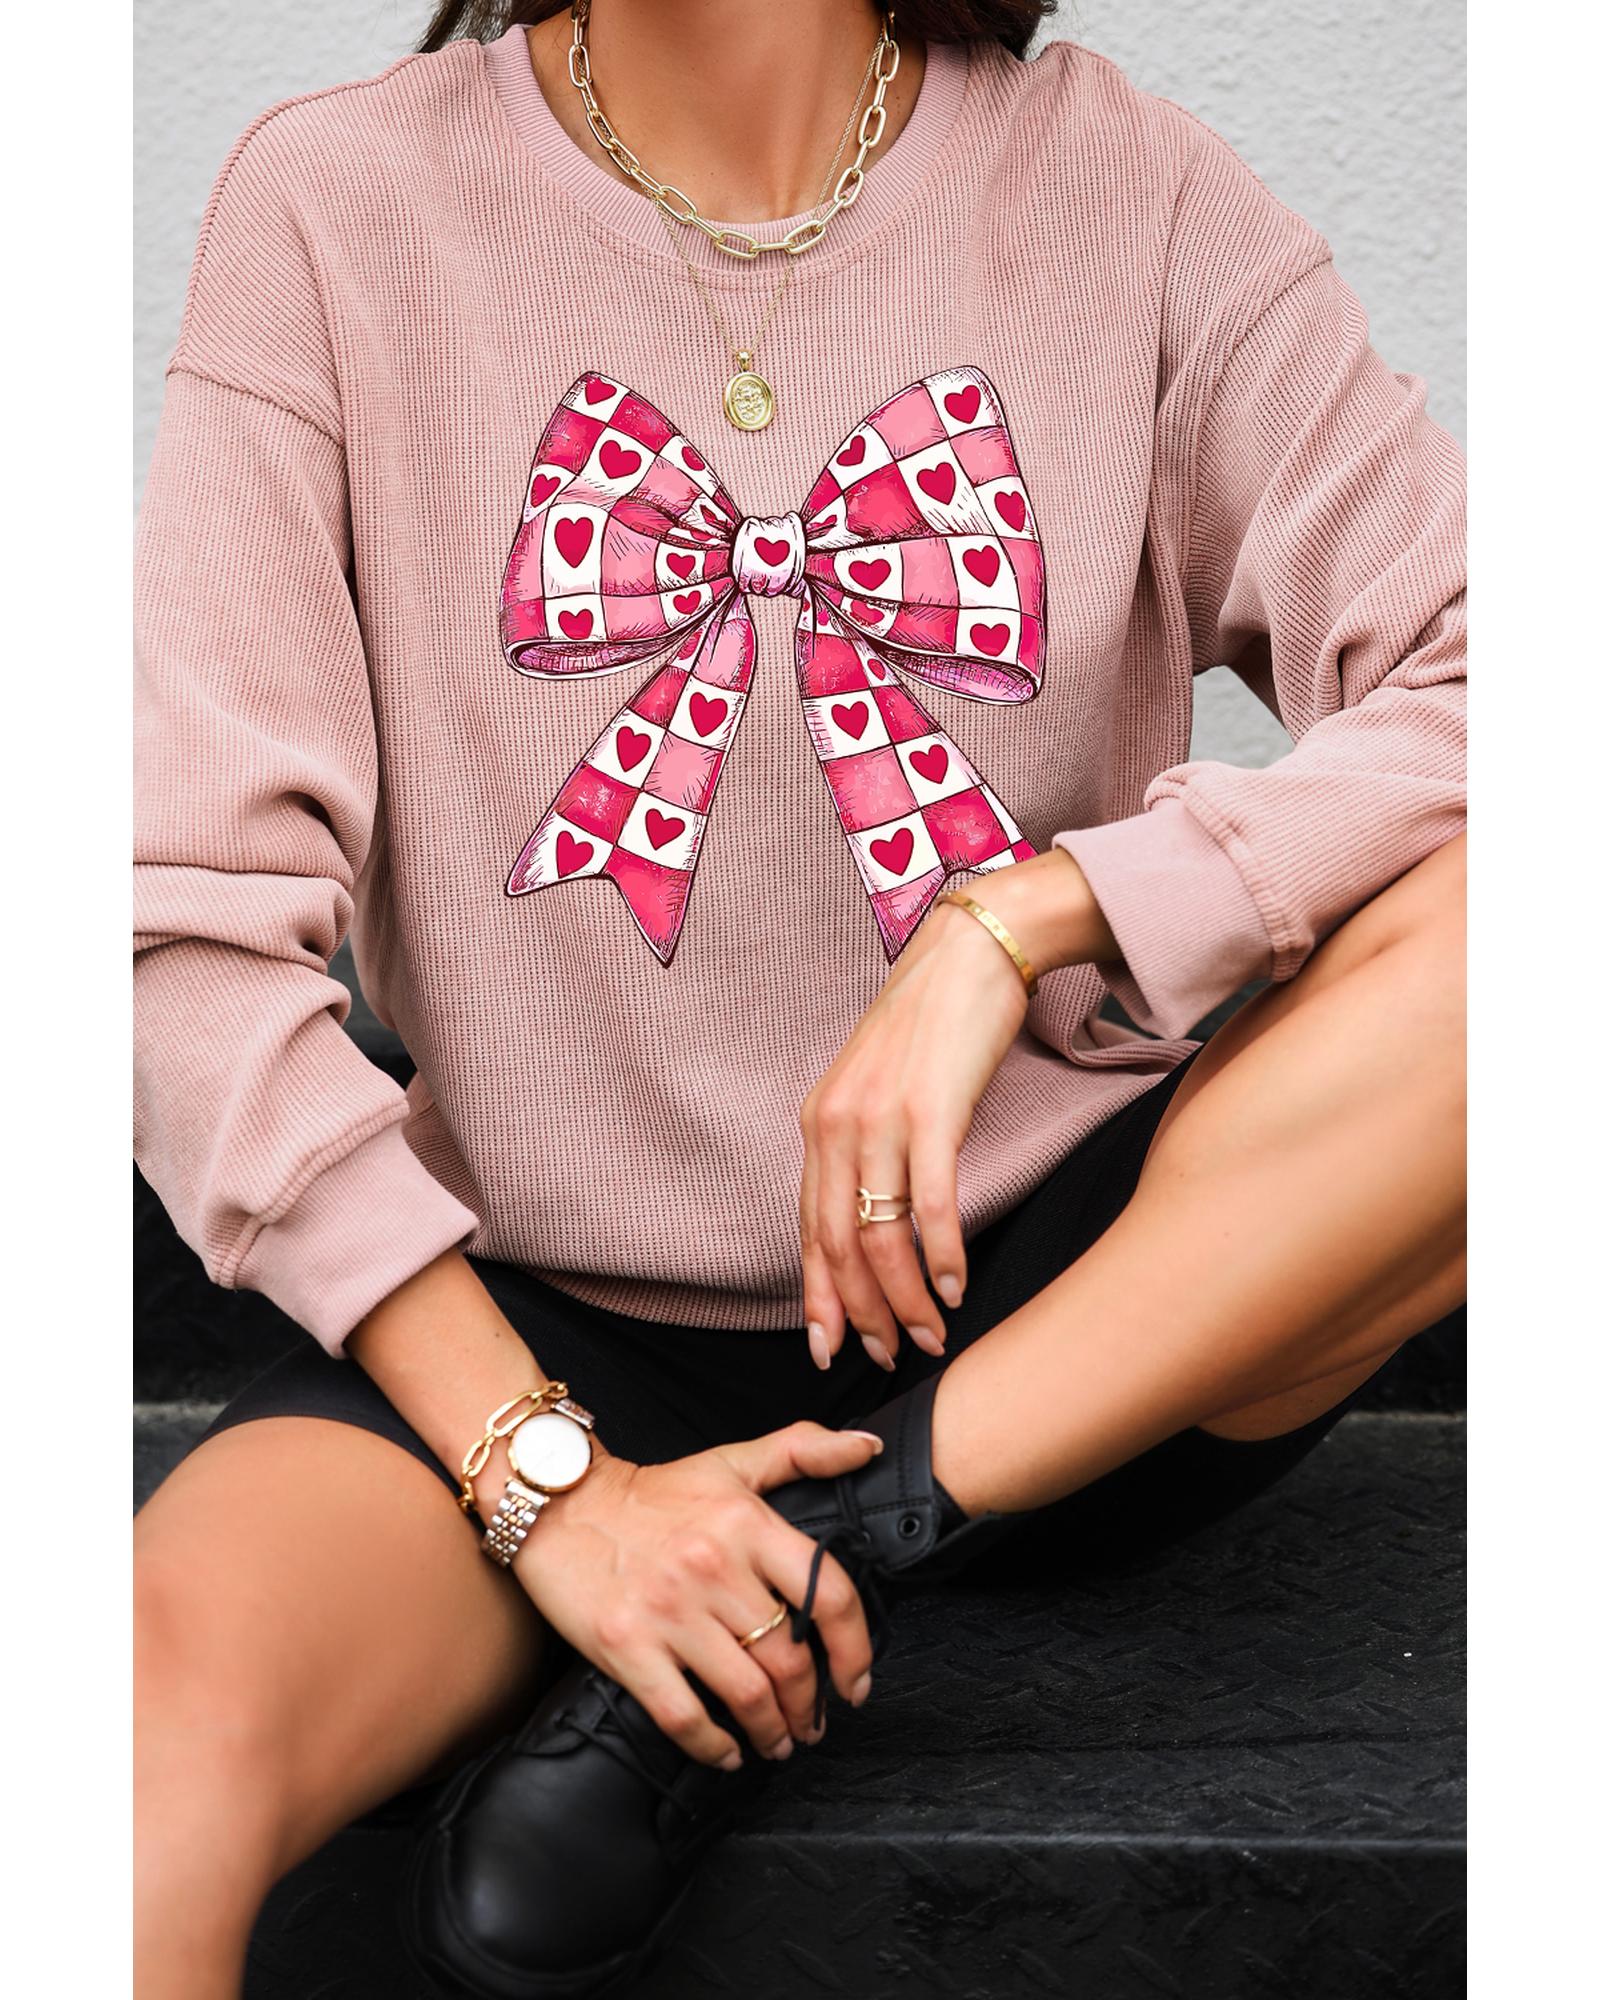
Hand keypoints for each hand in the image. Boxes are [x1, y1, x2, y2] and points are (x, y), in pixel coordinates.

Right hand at [509, 1421, 883, 1768]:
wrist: (561, 1504)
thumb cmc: (653, 1493)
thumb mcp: (731, 1462)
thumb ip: (803, 1450)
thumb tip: (868, 1447)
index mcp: (747, 1525)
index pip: (830, 1595)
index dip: (855, 1651)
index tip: (857, 1681)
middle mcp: (713, 1568)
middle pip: (790, 1659)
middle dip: (810, 1706)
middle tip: (813, 1723)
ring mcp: (669, 1612)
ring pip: (746, 1695)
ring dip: (772, 1732)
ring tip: (778, 1742)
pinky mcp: (626, 1647)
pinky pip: (683, 1716)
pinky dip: (713, 1747)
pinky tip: (725, 1752)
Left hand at [798, 849, 1111, 1370]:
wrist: (972, 953)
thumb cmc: (933, 1023)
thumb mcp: (878, 1085)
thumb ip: (866, 1143)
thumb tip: (875, 1209)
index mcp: (820, 1123)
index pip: (809, 1226)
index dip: (819, 1293)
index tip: (828, 1345)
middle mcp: (839, 1125)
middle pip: (839, 1243)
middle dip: (860, 1311)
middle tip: (884, 1356)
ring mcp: (882, 1119)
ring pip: (883, 1236)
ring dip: (906, 1298)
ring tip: (929, 1337)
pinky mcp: (932, 1112)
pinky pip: (932, 1203)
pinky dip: (943, 1255)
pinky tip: (956, 1288)